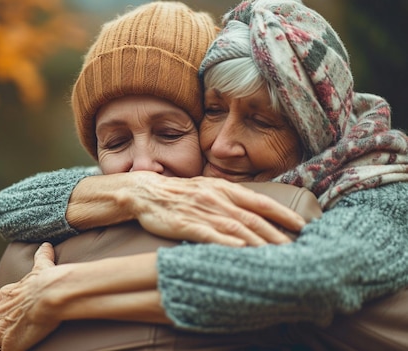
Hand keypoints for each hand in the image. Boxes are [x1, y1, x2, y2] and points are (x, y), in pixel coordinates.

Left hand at [0, 243, 60, 350]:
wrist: (50, 292)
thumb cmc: (47, 280)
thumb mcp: (41, 265)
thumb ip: (41, 256)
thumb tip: (46, 245)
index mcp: (7, 294)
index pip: (1, 308)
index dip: (7, 314)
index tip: (16, 317)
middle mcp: (0, 311)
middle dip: (1, 330)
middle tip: (12, 335)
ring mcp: (3, 328)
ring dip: (1, 343)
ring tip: (11, 345)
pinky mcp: (9, 342)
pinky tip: (16, 350)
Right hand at [122, 173, 305, 246]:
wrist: (145, 192)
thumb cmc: (179, 194)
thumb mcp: (208, 189)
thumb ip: (230, 199)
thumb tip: (255, 212)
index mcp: (224, 189)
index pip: (260, 202)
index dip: (282, 214)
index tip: (302, 226)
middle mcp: (217, 199)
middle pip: (253, 219)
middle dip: (277, 235)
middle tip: (299, 250)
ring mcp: (202, 212)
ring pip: (237, 229)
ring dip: (259, 243)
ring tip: (278, 257)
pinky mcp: (185, 224)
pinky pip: (209, 235)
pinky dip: (226, 243)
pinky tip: (241, 251)